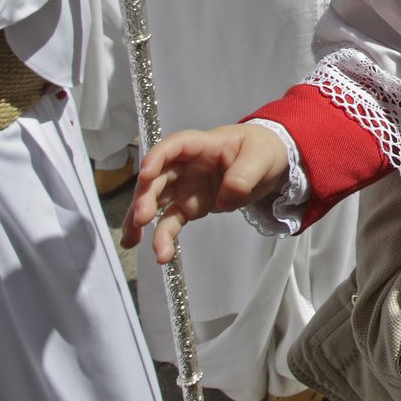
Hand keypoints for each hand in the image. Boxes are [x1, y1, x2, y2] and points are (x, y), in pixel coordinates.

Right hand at [122, 123, 290, 262]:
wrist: (269, 164)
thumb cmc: (262, 151)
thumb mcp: (261, 157)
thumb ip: (245, 174)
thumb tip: (227, 197)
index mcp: (203, 145)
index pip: (175, 146)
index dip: (157, 157)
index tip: (145, 174)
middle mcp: (187, 165)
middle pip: (158, 177)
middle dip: (145, 195)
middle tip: (141, 218)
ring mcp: (185, 186)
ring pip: (156, 200)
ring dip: (140, 219)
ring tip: (132, 241)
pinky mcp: (189, 206)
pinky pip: (171, 220)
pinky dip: (162, 236)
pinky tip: (159, 255)